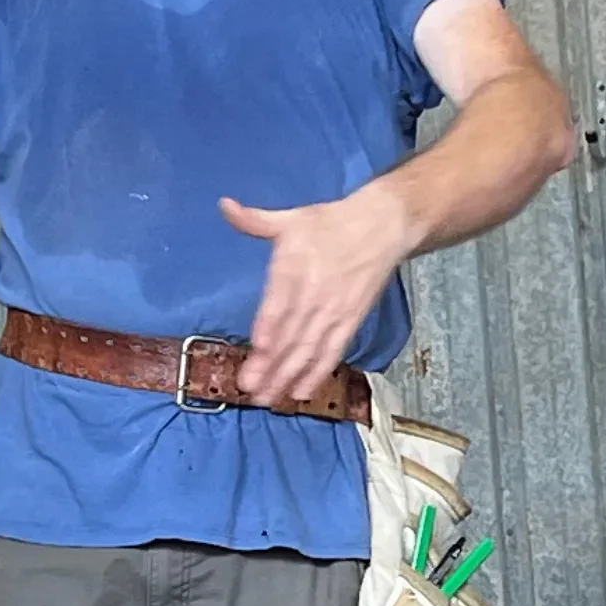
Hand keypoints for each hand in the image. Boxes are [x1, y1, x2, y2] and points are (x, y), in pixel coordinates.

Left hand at [221, 183, 418, 401]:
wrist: (381, 227)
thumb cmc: (330, 223)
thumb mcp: (291, 217)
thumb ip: (255, 220)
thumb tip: (224, 206)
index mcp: (295, 266)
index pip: (281, 302)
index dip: (270, 325)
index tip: (258, 347)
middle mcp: (314, 294)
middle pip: (291, 334)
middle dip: (271, 364)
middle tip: (250, 390)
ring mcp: (333, 312)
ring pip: (308, 349)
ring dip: (288, 376)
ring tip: (268, 398)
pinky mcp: (349, 322)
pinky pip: (332, 352)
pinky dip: (317, 373)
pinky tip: (301, 393)